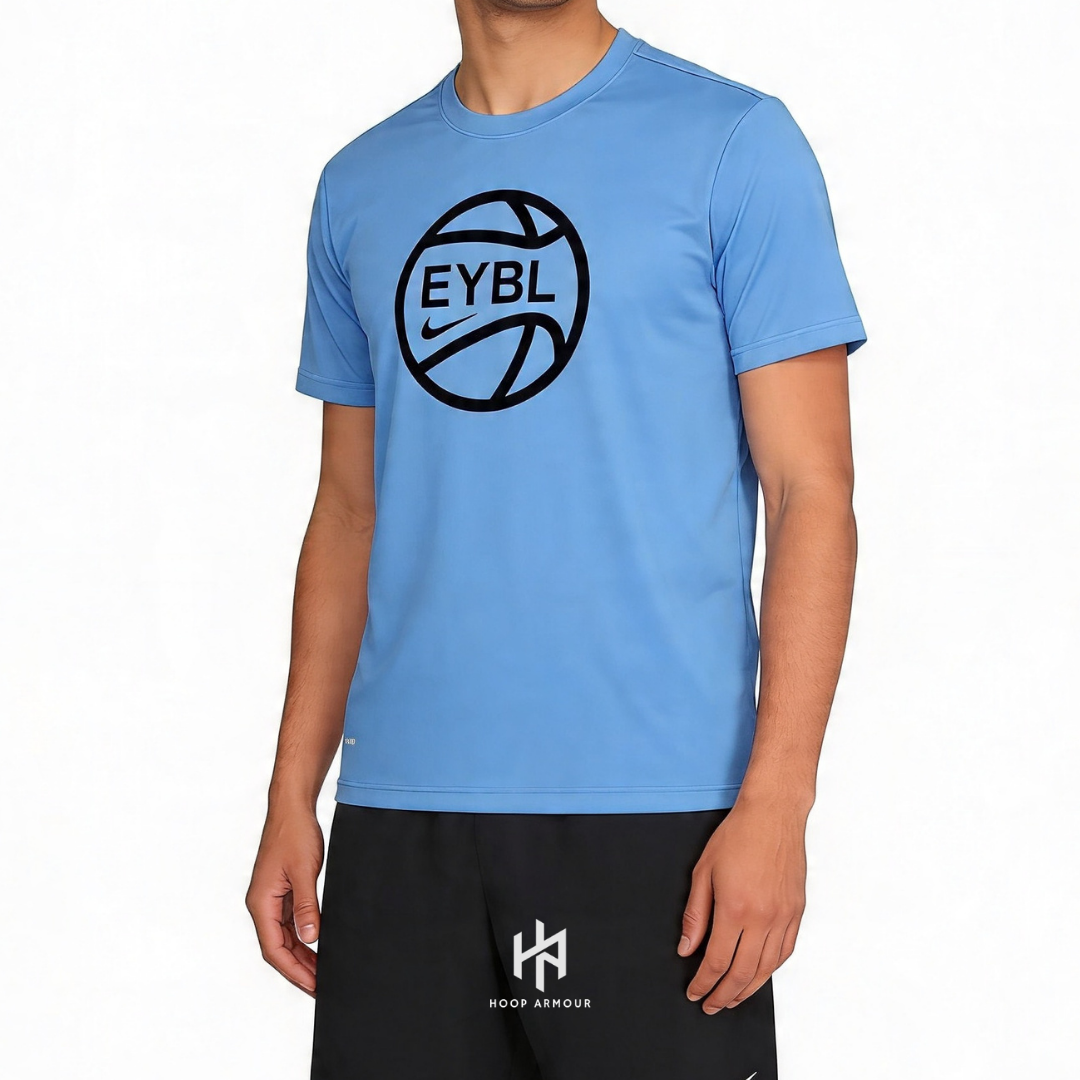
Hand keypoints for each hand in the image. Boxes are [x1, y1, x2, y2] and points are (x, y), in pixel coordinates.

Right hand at [245, 804, 323, 995]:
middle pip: (278, 948)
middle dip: (298, 969)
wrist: (293, 808)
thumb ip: (307, 905)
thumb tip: (310, 936)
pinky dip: (304, 937)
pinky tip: (318, 945)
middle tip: (321, 986)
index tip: (313, 986)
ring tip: (322, 972)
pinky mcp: (283, 892)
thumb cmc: (294, 834)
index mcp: (261, 902)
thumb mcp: (304, 870)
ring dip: (302, 956)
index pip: (274, 948)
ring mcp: (272, 899)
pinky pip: (291, 923)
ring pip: (285, 937)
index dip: (293, 971)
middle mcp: (263, 904)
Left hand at [679, 801, 806, 1011]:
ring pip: (767, 969)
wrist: (773, 814)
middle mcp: (763, 919)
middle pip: (743, 973)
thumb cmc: (737, 835)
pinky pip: (785, 952)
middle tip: (711, 1004)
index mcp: (735, 909)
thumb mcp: (703, 871)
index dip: (704, 983)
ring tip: (733, 997)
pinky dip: (771, 970)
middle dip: (724, 995)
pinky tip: (760, 974)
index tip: (695, 993)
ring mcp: (784, 917)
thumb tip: (687, 947)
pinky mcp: (797, 912)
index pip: (716, 961)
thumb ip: (695, 914)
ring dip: (748, 990)